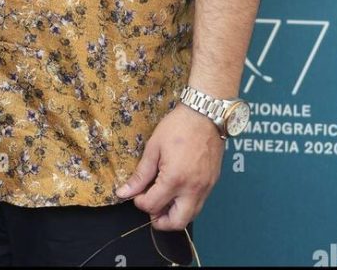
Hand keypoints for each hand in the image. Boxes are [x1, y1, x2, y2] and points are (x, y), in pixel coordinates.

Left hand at [116, 103, 224, 229]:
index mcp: (175, 179)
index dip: (140, 203)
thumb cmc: (178, 127)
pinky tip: (177, 191)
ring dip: (175, 215)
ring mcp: (205, 188)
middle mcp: (193, 189)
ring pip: (191, 216)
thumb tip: (124, 192)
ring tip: (163, 200)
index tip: (137, 193)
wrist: (205, 114)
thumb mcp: (154, 148)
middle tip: (151, 208)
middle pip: (176, 222)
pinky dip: (186, 204)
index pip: (153, 206)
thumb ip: (140, 174)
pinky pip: (199, 204)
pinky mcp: (212, 183)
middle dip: (161, 221)